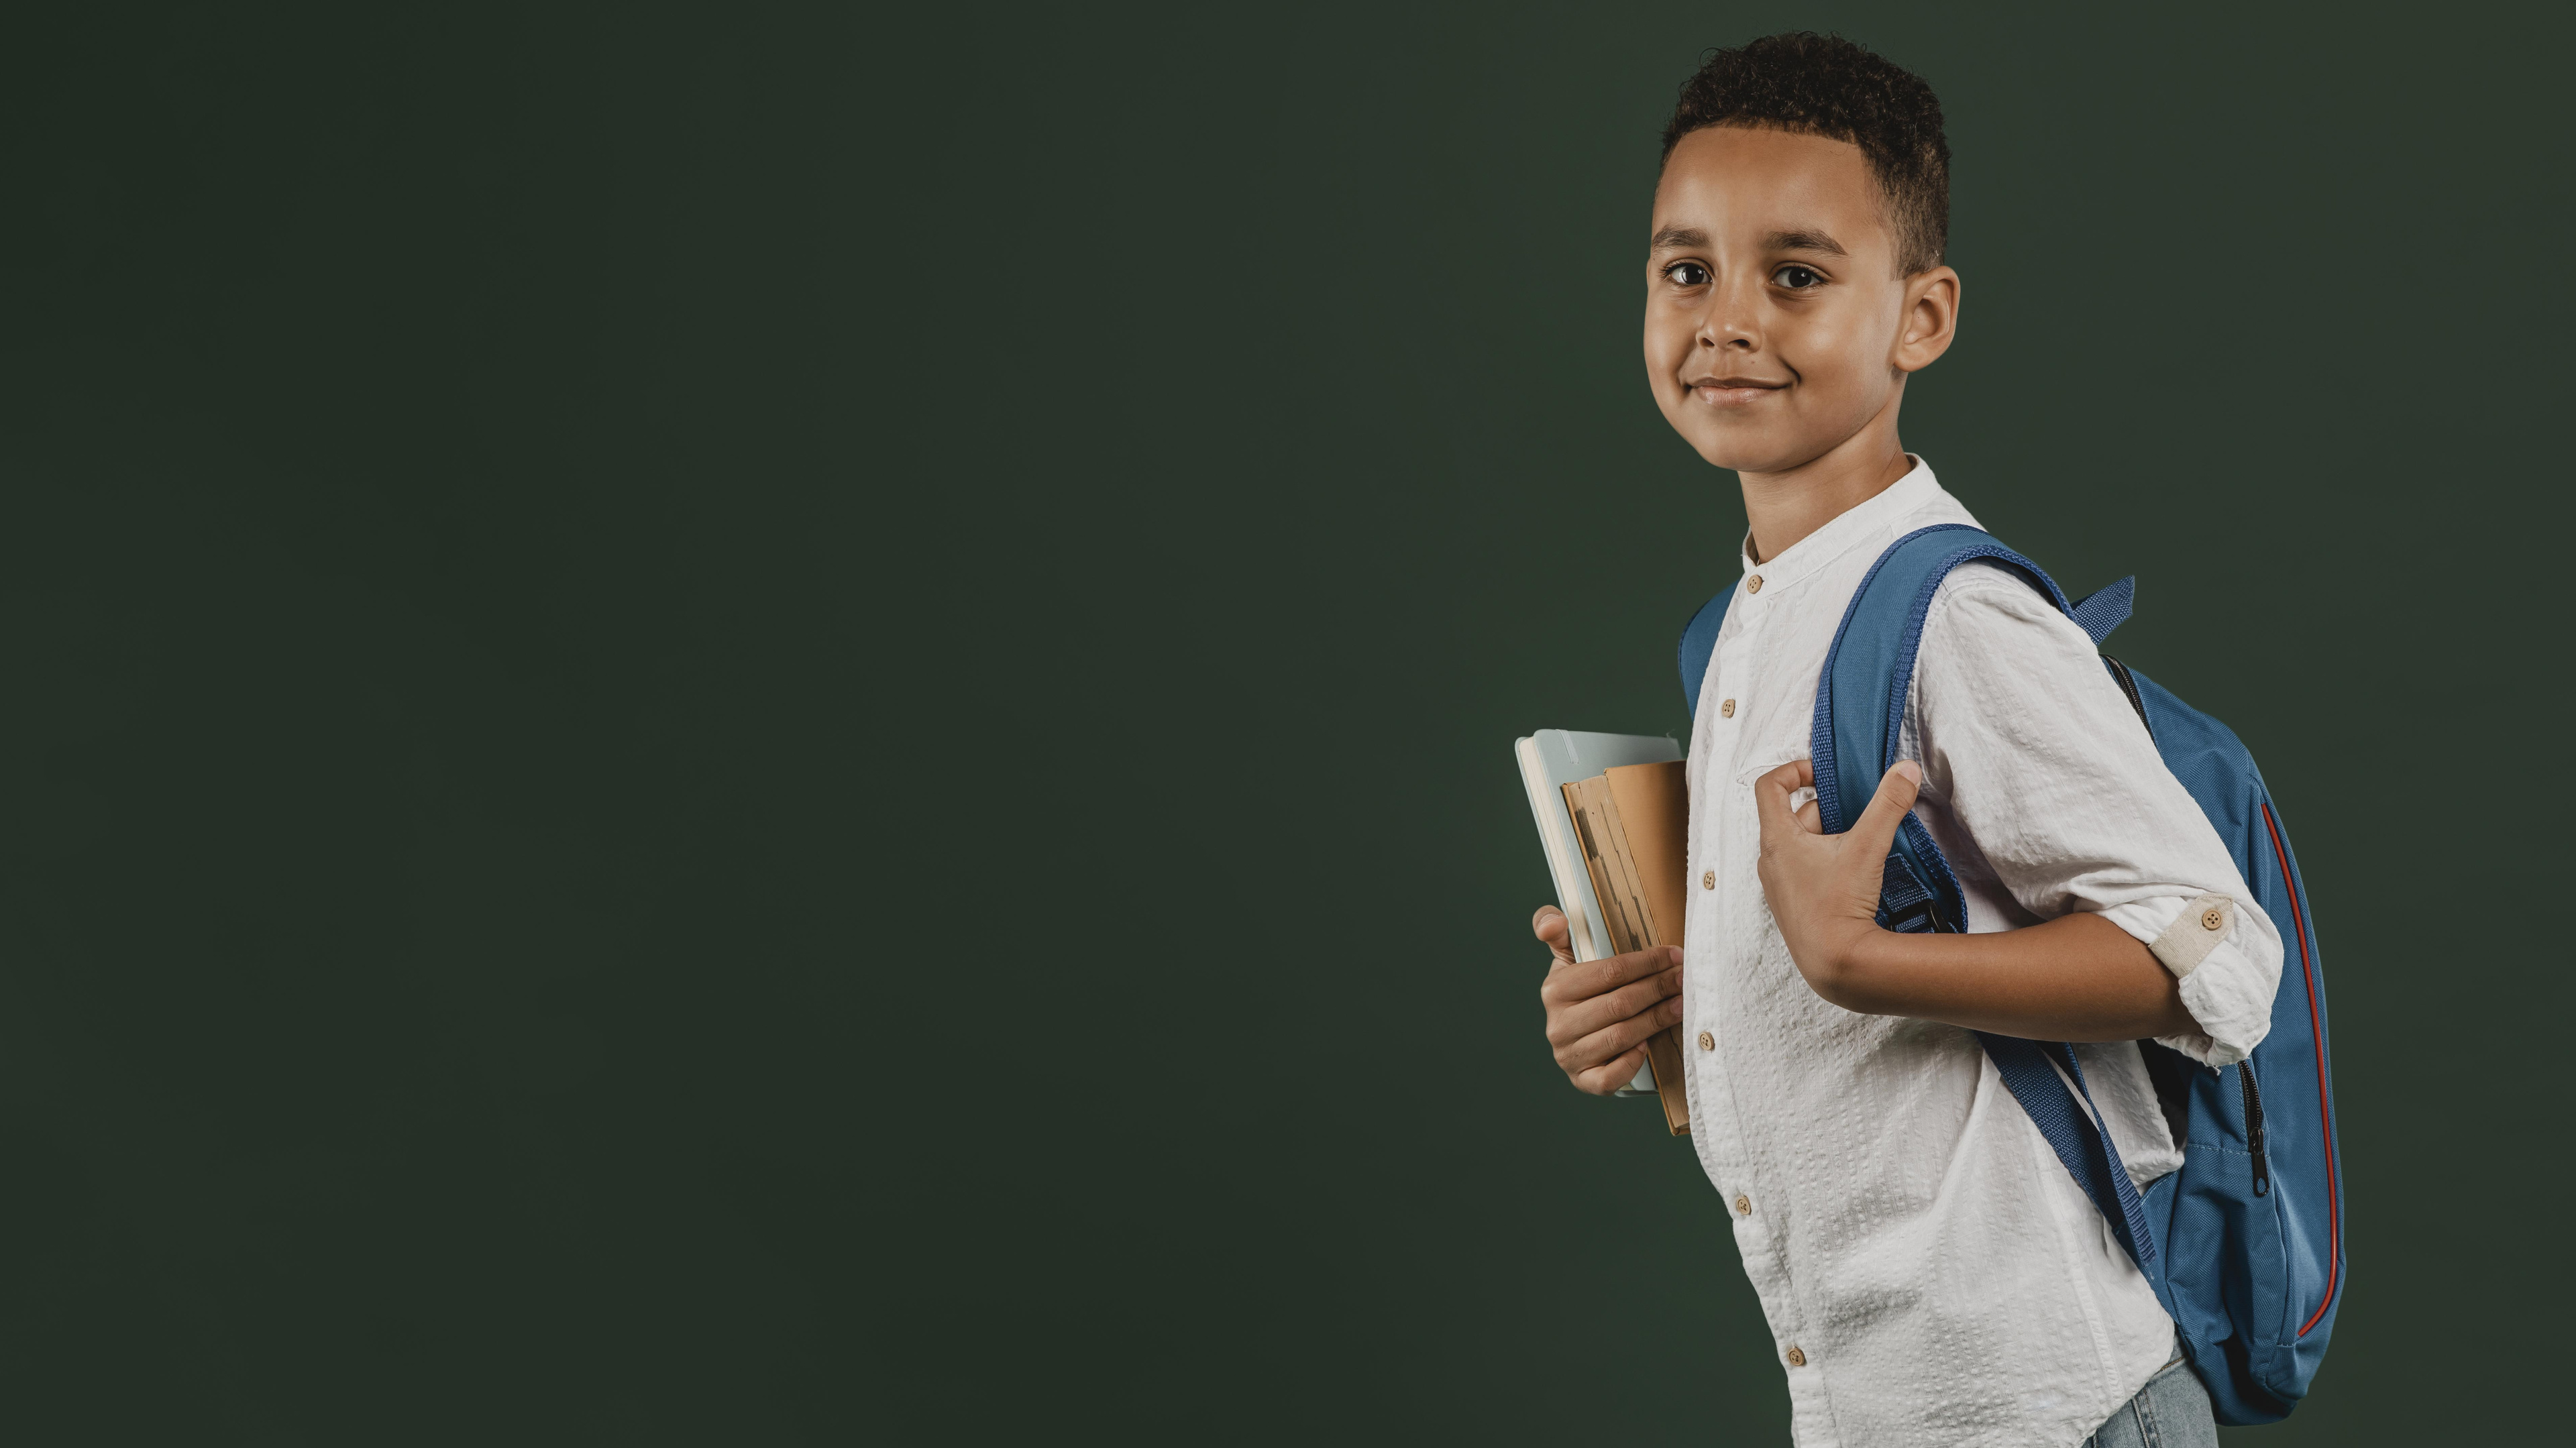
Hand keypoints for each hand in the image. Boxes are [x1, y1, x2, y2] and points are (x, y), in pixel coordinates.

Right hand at [1533, 905, 1683, 1093]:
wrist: (1576, 1038)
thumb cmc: (1582, 993)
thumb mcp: (1567, 959)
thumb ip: (1557, 932)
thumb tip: (1554, 921)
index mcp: (1555, 990)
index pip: (1609, 972)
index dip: (1647, 962)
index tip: (1674, 955)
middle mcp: (1558, 1025)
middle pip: (1620, 1003)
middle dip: (1658, 988)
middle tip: (1684, 978)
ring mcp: (1569, 1055)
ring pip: (1621, 1037)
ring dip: (1657, 1020)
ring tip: (1680, 1004)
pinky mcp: (1583, 1081)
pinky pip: (1610, 1077)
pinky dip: (1631, 1062)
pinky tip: (1648, 1046)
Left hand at [1753, 757, 1919, 1006]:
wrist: (1836, 965)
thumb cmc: (1840, 906)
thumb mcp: (1868, 846)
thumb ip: (1888, 804)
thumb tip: (1905, 770)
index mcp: (1776, 839)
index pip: (1770, 786)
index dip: (1794, 770)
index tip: (1822, 773)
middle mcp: (1769, 860)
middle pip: (1795, 816)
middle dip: (1830, 810)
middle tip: (1862, 814)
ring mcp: (1778, 885)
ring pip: (1802, 844)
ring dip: (1830, 837)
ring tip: (1862, 845)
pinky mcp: (1791, 906)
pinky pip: (1805, 870)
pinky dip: (1826, 862)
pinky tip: (1853, 874)